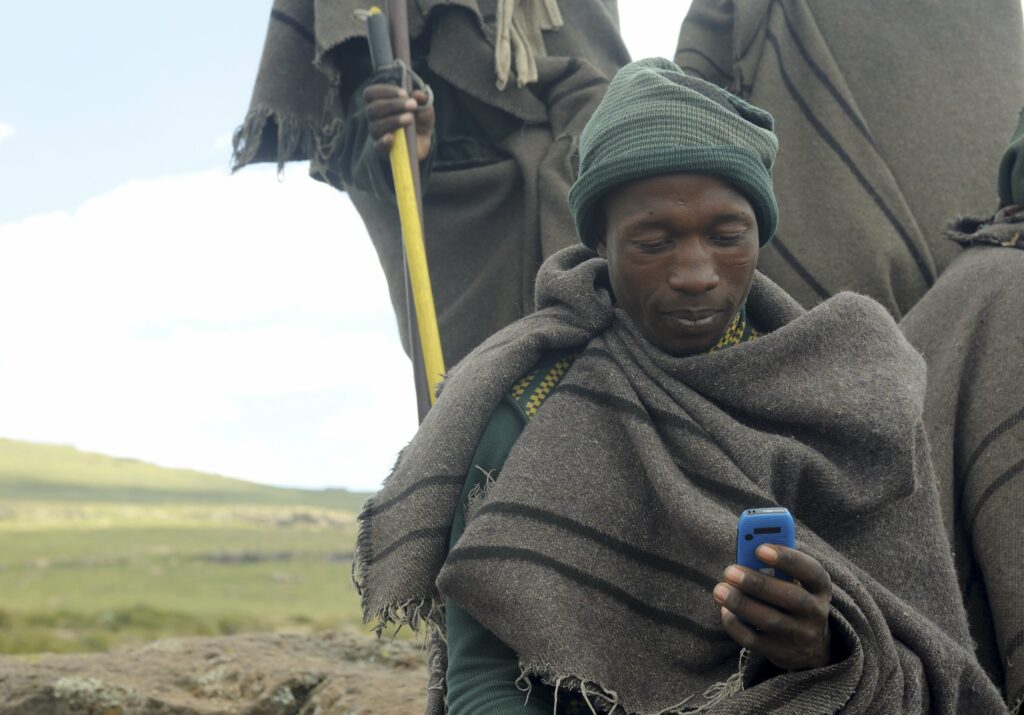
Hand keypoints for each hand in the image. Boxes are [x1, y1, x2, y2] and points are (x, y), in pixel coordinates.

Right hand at [363, 84, 434, 160]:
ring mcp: (377, 134)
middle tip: (413, 105)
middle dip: (394, 104)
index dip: (385, 91)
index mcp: (380, 102)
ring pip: (376, 126)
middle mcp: (374, 118)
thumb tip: (417, 94)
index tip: (404, 93)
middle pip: (374, 109)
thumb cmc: (418, 119)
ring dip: (394, 120)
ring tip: (410, 119)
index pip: (371, 94)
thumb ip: (422, 99)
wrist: (422, 142)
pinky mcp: (383, 149)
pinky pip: (378, 146)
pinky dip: (384, 141)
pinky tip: (391, 137)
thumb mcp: (424, 108)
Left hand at [712, 544, 833, 670]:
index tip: (760, 549)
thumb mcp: (792, 579)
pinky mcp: (782, 654)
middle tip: (729, 571)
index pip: (811, 571)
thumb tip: (744, 555)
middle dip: (757, 584)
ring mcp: (801, 636)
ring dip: (741, 604)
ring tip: (720, 590)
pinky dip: (736, 625)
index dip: (787, 559)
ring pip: (770, 621)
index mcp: (820, 586)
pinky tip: (725, 609)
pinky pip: (754, 641)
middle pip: (791, 598)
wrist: (808, 643)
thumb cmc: (790, 595)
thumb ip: (773, 567)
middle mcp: (816, 612)